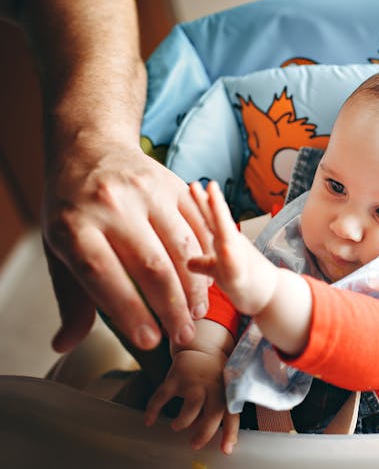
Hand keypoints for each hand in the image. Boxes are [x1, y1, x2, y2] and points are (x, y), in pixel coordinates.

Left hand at [42, 141, 211, 351]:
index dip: (129, 311)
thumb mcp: (57, 249)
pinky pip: (197, 226)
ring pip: (181, 247)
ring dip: (195, 286)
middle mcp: (111, 205)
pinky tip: (208, 280)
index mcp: (74, 225)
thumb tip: (65, 344)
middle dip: (171, 307)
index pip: (103, 275)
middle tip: (183, 335)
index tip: (149, 341)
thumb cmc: (71, 206)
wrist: (90, 146)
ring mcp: (146, 191)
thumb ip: (71, 298)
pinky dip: (206, 256)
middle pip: (151, 265)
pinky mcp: (173, 185)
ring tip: (198, 312)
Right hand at [145, 349, 238, 453]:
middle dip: (204, 434)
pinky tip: (149, 420)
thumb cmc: (215, 376)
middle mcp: (213, 385)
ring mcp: (194, 380)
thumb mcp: (222, 390)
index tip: (226, 450)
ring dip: (183, 422)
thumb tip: (204, 432)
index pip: (232, 414)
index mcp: (227, 390)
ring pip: (191, 408)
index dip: (230, 433)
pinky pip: (162, 396)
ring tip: (177, 426)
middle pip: (213, 414)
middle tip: (195, 444)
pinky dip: (154, 410)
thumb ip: (216, 409)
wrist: (203, 347)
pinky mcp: (175, 376)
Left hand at [187, 181, 278, 315]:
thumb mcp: (220, 270)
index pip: (211, 218)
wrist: (271, 296)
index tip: (192, 184)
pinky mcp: (239, 278)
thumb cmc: (246, 281)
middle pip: (217, 220)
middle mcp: (232, 245)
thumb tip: (189, 261)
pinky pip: (233, 266)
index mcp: (225, 241)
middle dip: (207, 201)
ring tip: (212, 198)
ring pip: (226, 235)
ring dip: (219, 216)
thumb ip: (205, 262)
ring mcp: (237, 259)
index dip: (201, 202)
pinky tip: (225, 247)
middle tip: (196, 182)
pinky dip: (228, 256)